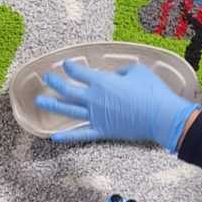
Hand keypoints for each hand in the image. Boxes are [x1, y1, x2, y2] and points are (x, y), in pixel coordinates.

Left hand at [35, 60, 198, 150]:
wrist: (161, 116)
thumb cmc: (152, 91)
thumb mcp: (138, 71)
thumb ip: (123, 71)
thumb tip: (117, 75)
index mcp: (102, 82)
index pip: (79, 72)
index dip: (71, 67)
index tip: (65, 64)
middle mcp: (94, 98)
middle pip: (69, 90)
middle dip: (56, 83)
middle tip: (46, 78)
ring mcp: (96, 116)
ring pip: (69, 110)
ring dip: (53, 105)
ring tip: (39, 101)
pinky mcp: (102, 131)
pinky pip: (81, 134)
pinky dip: (67, 136)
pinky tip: (54, 137)